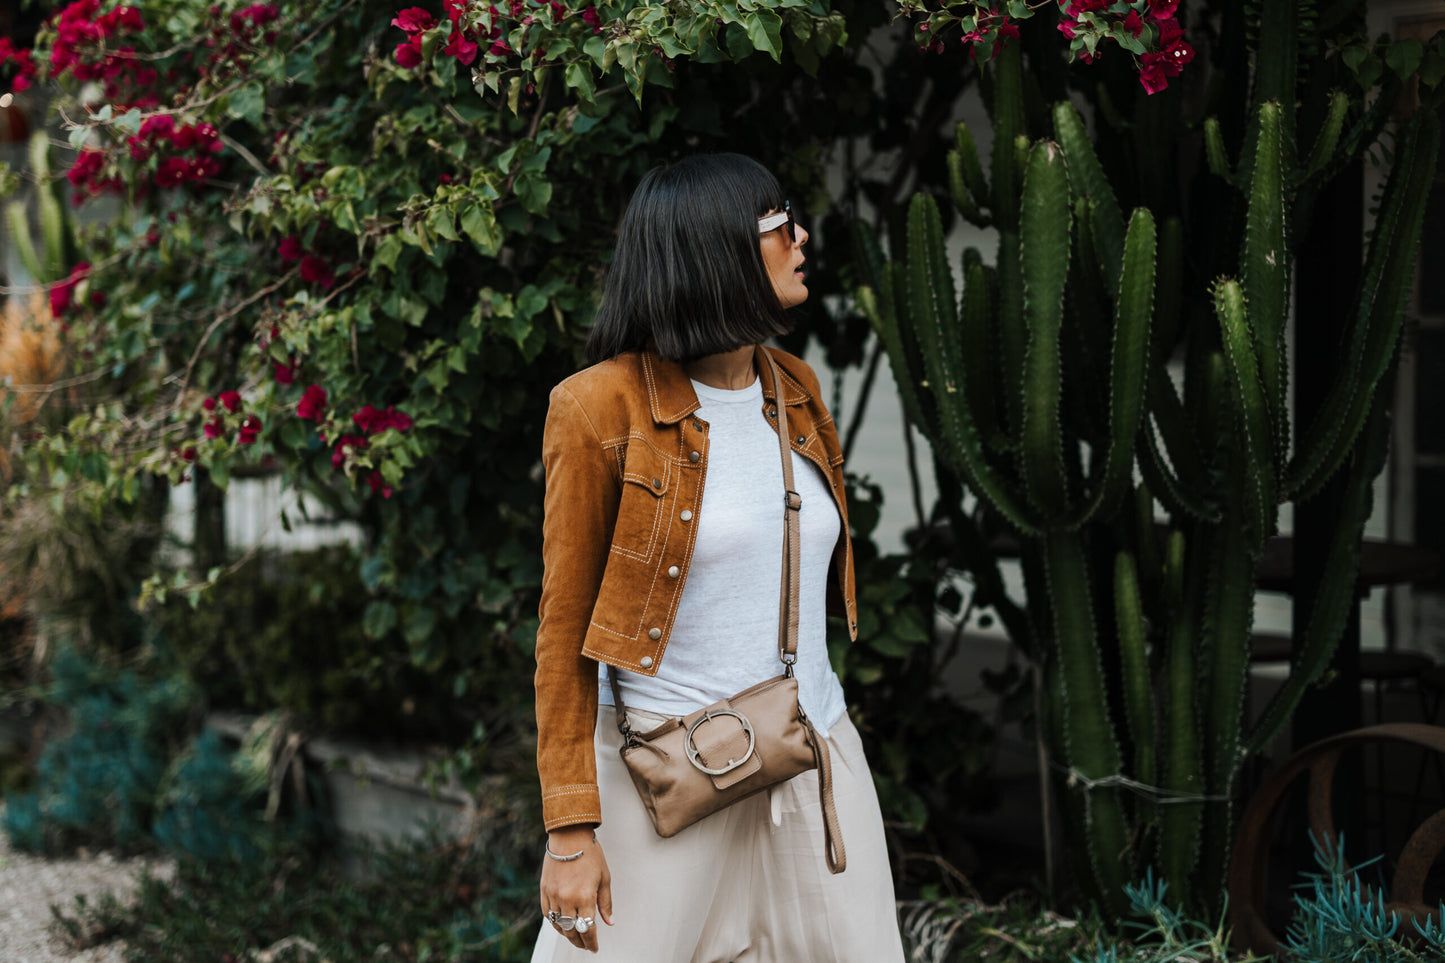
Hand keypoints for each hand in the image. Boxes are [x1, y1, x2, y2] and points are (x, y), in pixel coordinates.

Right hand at [540, 825, 612, 952]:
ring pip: (558, 925)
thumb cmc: (590, 854)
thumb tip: (609, 922)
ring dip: (567, 934)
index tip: (594, 948)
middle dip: (580, 942)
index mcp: (585, 897)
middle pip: (572, 931)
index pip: (588, 929)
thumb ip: (605, 903)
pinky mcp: (544, 890)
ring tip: (575, 937)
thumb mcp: (604, 878)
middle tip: (585, 946)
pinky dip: (555, 923)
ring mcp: (554, 895)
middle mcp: (567, 899)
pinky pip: (547, 914)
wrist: (569, 835)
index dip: (591, 942)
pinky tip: (562, 925)